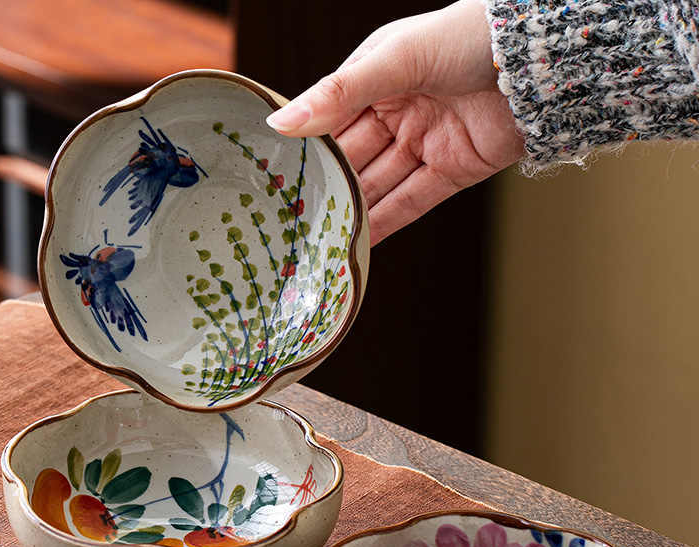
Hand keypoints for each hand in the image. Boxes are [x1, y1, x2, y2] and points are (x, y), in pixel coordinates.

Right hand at [266, 0, 523, 244]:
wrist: (538, 59)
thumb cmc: (466, 38)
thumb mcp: (394, 59)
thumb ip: (338, 93)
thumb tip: (282, 122)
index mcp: (378, 78)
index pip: (331, 118)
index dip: (305, 146)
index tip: (273, 175)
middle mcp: (398, 112)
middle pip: (353, 157)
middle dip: (326, 186)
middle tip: (292, 218)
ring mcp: (425, 143)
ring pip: (379, 184)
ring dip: (353, 210)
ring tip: (319, 238)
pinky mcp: (452, 171)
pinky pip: (411, 201)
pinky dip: (386, 223)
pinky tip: (359, 243)